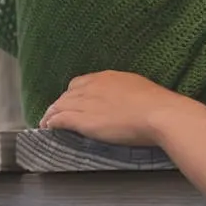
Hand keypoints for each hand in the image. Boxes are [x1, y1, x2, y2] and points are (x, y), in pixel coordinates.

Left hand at [38, 70, 185, 145]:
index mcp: (107, 78)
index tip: (72, 102)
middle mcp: (93, 87)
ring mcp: (87, 103)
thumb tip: (129, 102)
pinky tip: (48, 127)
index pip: (80, 83)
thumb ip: (128, 94)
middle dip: (60, 104)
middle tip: (56, 114)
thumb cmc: (158, 105)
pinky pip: (60, 119)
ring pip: (60, 106)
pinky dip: (52, 122)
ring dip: (51, 113)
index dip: (73, 94)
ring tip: (46, 122)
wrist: (159, 113)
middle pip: (67, 94)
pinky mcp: (83, 120)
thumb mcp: (140, 90)